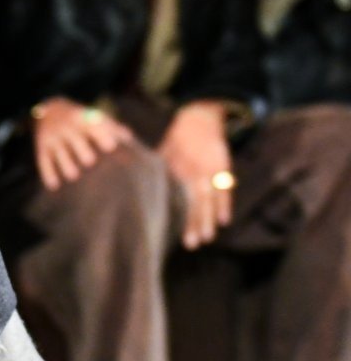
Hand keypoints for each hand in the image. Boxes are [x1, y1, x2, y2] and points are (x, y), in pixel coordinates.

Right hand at [30, 97, 134, 190]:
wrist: (48, 109)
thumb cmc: (80, 118)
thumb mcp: (93, 116)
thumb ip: (112, 128)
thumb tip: (130, 140)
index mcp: (82, 118)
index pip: (93, 127)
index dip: (102, 137)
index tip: (111, 148)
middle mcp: (67, 127)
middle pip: (77, 143)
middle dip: (84, 153)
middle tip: (90, 161)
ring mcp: (53, 137)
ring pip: (60, 154)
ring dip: (67, 166)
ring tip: (74, 175)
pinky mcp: (41, 147)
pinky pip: (43, 162)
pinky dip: (48, 174)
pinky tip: (54, 186)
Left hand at [158, 101, 232, 249]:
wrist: (201, 117)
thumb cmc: (176, 139)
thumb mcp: (163, 152)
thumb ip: (154, 169)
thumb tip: (134, 185)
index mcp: (179, 167)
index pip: (177, 196)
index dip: (176, 213)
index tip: (169, 230)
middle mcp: (196, 170)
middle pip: (196, 200)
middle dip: (194, 222)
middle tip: (191, 243)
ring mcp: (212, 169)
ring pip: (212, 198)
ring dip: (210, 218)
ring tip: (207, 237)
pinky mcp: (224, 167)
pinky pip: (226, 189)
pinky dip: (226, 204)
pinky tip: (225, 220)